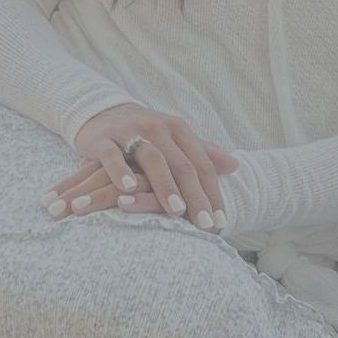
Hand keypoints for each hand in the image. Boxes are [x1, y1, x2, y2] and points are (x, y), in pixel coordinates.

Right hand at [39, 102, 239, 230]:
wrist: (101, 112)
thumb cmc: (144, 134)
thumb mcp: (174, 140)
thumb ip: (203, 152)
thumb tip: (236, 165)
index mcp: (178, 129)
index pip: (201, 163)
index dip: (213, 192)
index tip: (221, 220)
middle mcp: (157, 127)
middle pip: (181, 164)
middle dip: (195, 196)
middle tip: (205, 224)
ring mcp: (130, 131)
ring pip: (152, 159)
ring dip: (166, 186)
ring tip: (177, 211)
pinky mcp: (103, 139)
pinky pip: (112, 156)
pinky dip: (119, 171)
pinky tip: (127, 190)